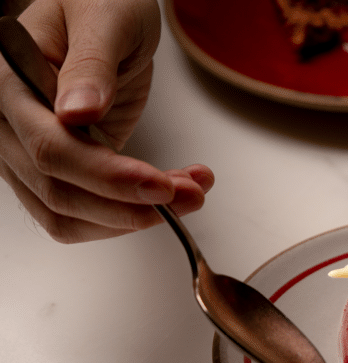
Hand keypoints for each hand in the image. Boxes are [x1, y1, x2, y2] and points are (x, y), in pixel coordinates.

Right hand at [0, 0, 212, 242]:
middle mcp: (11, 123)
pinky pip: (86, 213)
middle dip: (131, 205)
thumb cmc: (101, 1)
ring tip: (191, 193)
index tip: (159, 184)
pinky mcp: (66, 167)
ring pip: (68, 214)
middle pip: (58, 191)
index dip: (106, 177)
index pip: (50, 148)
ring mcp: (32, 151)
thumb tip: (76, 113)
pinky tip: (174, 190)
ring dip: (133, 218)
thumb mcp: (105, 18)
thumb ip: (91, 64)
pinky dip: (130, 215)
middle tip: (192, 194)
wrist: (108, 11)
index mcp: (10, 82)